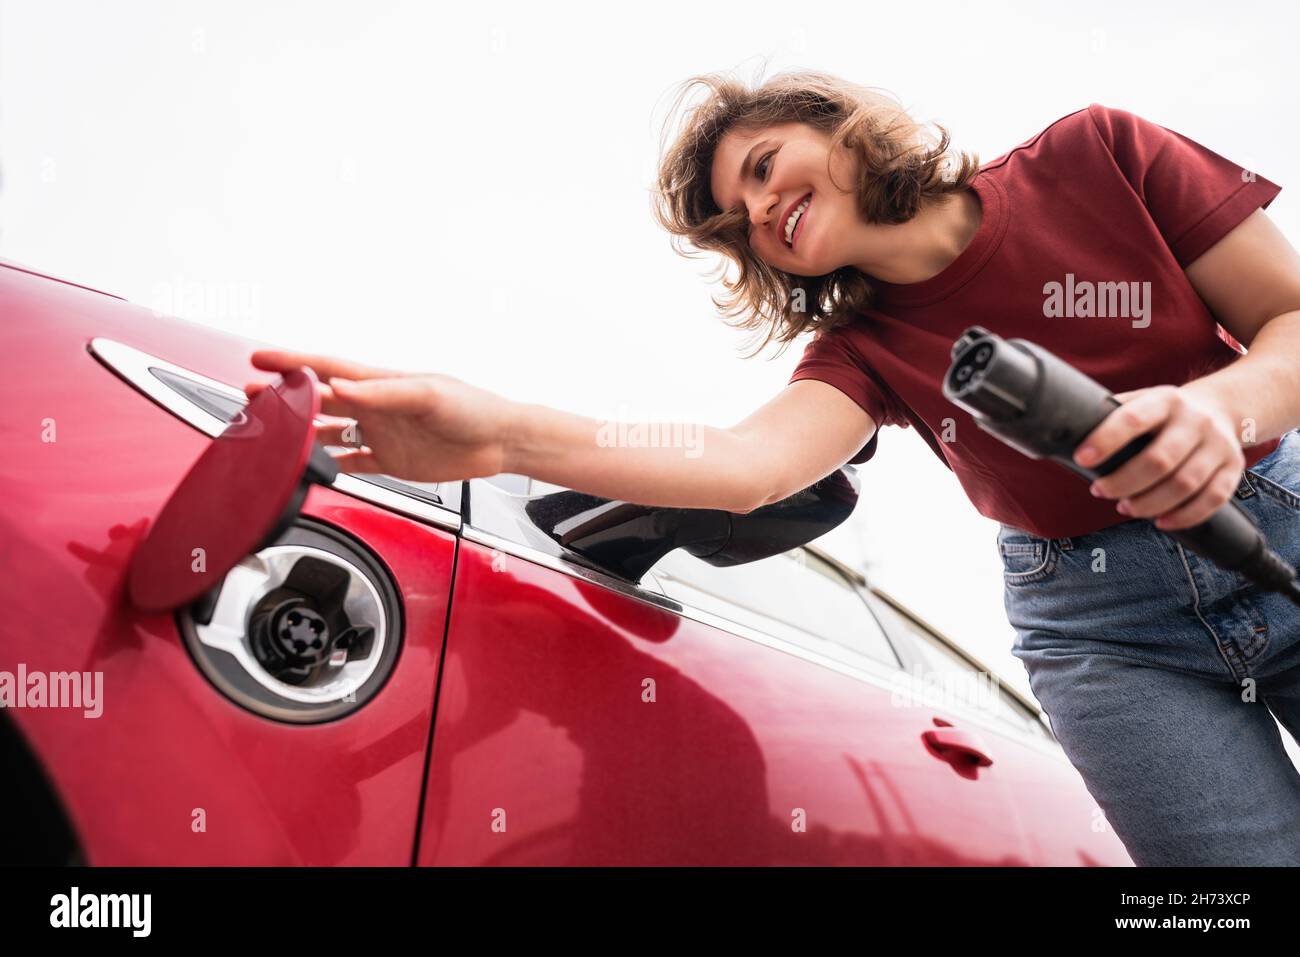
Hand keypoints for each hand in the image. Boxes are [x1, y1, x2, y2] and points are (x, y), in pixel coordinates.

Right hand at [243, 349, 517, 482]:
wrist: (501, 442)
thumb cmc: (474, 409)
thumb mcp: (429, 395)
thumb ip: (385, 393)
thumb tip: (344, 386)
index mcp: (382, 383)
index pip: (327, 369)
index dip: (292, 363)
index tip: (259, 358)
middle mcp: (376, 406)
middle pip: (318, 400)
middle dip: (283, 397)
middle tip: (250, 395)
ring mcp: (381, 433)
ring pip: (328, 431)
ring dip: (299, 431)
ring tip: (268, 432)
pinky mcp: (391, 460)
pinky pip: (350, 462)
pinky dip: (327, 465)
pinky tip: (308, 467)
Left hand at [1074, 384, 1245, 530]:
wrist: (1221, 408)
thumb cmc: (1164, 413)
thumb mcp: (1140, 402)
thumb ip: (1109, 416)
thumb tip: (1061, 434)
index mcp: (1165, 400)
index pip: (1133, 418)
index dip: (1106, 440)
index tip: (1081, 458)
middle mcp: (1196, 421)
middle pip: (1159, 461)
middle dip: (1123, 482)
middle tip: (1100, 491)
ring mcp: (1218, 445)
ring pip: (1185, 484)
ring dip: (1149, 503)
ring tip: (1125, 508)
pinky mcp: (1233, 469)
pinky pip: (1212, 500)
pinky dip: (1184, 517)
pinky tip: (1160, 522)